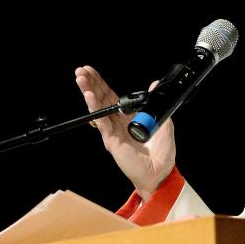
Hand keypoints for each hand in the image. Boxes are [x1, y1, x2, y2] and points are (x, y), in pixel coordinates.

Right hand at [75, 66, 175, 198]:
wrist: (161, 172)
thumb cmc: (161, 152)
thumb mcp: (163, 122)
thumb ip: (156, 104)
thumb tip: (155, 85)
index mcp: (127, 118)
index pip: (110, 97)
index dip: (101, 84)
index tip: (91, 71)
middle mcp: (117, 124)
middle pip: (101, 100)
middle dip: (90, 84)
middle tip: (81, 71)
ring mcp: (112, 132)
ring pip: (98, 109)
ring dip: (89, 93)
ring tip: (81, 79)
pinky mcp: (112, 141)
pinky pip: (102, 123)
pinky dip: (95, 109)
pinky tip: (90, 97)